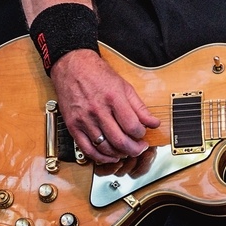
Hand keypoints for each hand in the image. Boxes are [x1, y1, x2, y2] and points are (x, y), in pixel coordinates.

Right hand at [50, 49, 159, 163]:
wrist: (72, 68)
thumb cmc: (98, 75)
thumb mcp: (124, 86)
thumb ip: (139, 107)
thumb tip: (154, 122)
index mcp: (113, 98)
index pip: (132, 125)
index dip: (141, 134)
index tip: (143, 134)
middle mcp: (98, 110)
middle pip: (119, 140)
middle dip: (134, 149)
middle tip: (140, 148)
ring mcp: (84, 120)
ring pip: (104, 147)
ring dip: (119, 154)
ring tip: (126, 151)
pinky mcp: (73, 126)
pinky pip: (87, 149)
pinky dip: (100, 157)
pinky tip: (109, 156)